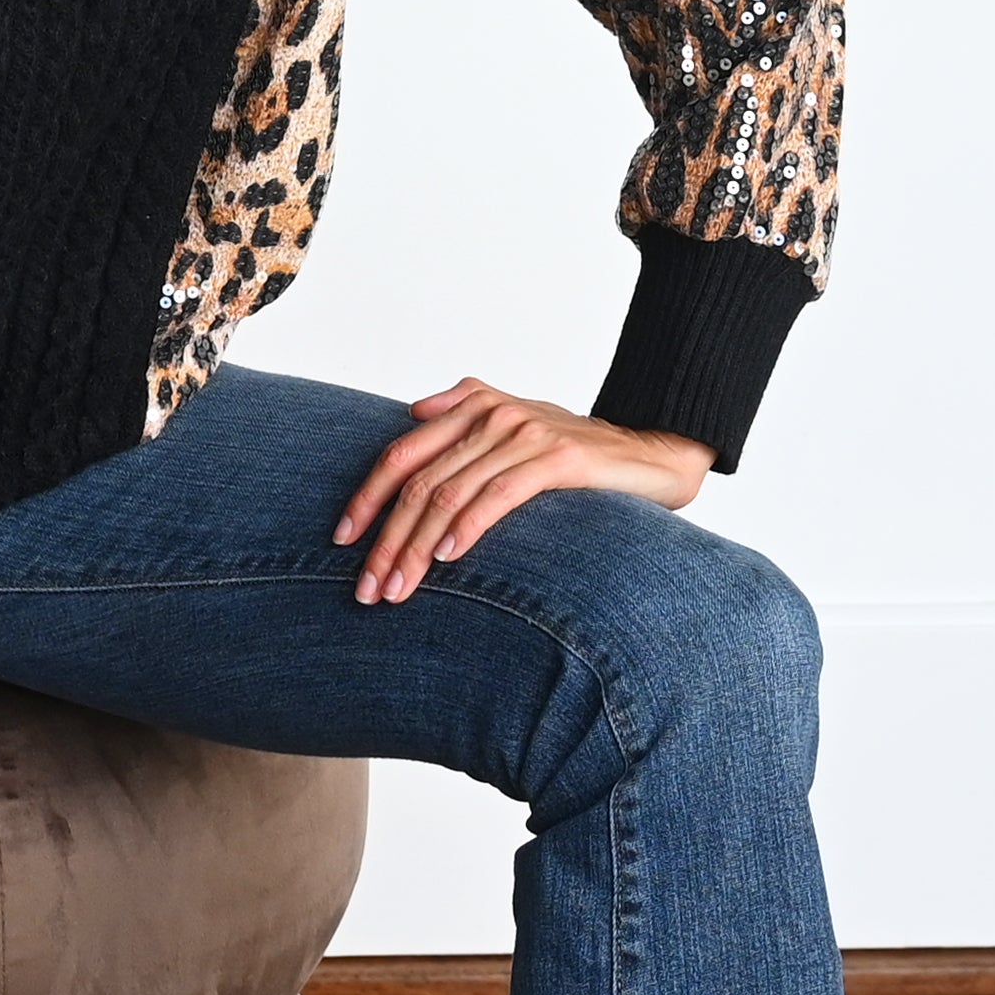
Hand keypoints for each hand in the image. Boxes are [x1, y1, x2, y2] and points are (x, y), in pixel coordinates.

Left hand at [335, 378, 710, 605]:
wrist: (651, 453)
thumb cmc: (578, 450)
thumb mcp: (518, 425)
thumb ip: (465, 411)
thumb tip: (412, 411)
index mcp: (473, 406)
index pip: (402, 453)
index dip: (368, 496)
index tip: (343, 539)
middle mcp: (491, 415)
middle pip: (419, 480)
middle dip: (387, 538)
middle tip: (366, 587)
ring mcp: (523, 433)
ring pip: (450, 493)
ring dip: (418, 547)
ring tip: (398, 588)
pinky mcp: (557, 458)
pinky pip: (499, 495)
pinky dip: (468, 527)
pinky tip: (448, 559)